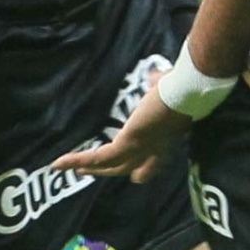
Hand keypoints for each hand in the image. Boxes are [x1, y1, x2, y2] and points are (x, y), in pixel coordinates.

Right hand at [51, 85, 191, 183]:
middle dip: (109, 171)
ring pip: (111, 166)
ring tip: (67, 167)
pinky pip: (99, 157)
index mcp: (168, 137)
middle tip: (89, 172)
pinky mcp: (128, 143)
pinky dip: (78, 161)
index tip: (135, 173)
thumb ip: (159, 85)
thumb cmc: (184, 84)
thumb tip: (154, 76)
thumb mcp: (168, 87)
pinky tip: (59, 162)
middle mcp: (156, 149)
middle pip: (131, 169)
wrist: (189, 88)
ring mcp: (141, 148)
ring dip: (88, 167)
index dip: (144, 166)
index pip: (155, 161)